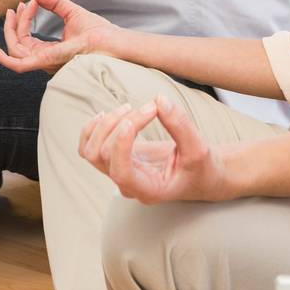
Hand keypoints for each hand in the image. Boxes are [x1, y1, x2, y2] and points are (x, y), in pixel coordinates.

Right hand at [0, 0, 116, 75]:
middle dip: (11, 26)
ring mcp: (46, 62)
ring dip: (11, 29)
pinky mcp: (49, 61)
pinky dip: (6, 60)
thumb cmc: (98, 31)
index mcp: (49, 52)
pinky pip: (21, 65)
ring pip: (15, 50)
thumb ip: (53, 3)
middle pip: (16, 45)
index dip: (21, 21)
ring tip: (15, 9)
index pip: (25, 40)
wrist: (113, 40)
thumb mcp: (71, 11)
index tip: (27, 2)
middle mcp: (45, 60)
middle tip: (14, 7)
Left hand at [79, 96, 232, 204]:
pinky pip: (88, 148)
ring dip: (105, 125)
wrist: (199, 174)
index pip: (120, 173)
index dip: (120, 146)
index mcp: (148, 189)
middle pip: (104, 155)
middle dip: (123, 125)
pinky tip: (108, 114)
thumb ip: (180, 126)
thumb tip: (159, 99)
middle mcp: (128, 184)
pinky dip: (92, 129)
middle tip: (150, 108)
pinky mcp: (116, 159)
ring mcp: (118, 172)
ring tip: (129, 108)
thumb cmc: (200, 167)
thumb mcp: (198, 148)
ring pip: (91, 151)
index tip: (132, 122)